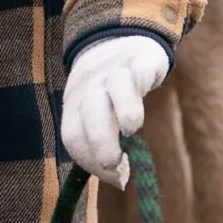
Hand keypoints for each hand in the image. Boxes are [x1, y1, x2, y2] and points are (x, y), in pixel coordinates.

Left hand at [60, 34, 169, 188]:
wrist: (115, 40)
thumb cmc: (107, 92)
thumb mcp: (97, 116)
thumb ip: (104, 148)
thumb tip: (120, 182)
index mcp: (76, 107)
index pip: (73, 136)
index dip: (88, 158)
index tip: (113, 173)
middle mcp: (91, 90)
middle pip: (89, 114)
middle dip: (100, 141)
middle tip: (114, 162)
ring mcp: (113, 73)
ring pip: (115, 89)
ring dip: (123, 110)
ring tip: (131, 128)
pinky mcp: (139, 61)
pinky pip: (138, 70)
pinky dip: (141, 81)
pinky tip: (149, 89)